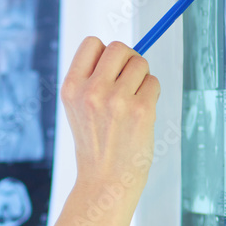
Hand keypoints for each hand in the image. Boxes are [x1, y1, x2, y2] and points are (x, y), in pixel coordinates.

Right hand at [60, 37, 159, 193]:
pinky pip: (154, 83)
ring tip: (133, 102)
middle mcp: (91, 91)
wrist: (104, 182)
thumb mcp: (78, 109)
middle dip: (128, 59)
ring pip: (140, 63)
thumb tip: (123, 52)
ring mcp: (117, 100)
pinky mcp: (141, 110)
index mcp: (71, 88)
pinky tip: (141, 114)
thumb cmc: (95, 144)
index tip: (110, 69)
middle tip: (128, 81)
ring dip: (142, 78)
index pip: (92, 44)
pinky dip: (152, 94)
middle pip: (119, 47)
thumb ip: (91, 80)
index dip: (104, 53)